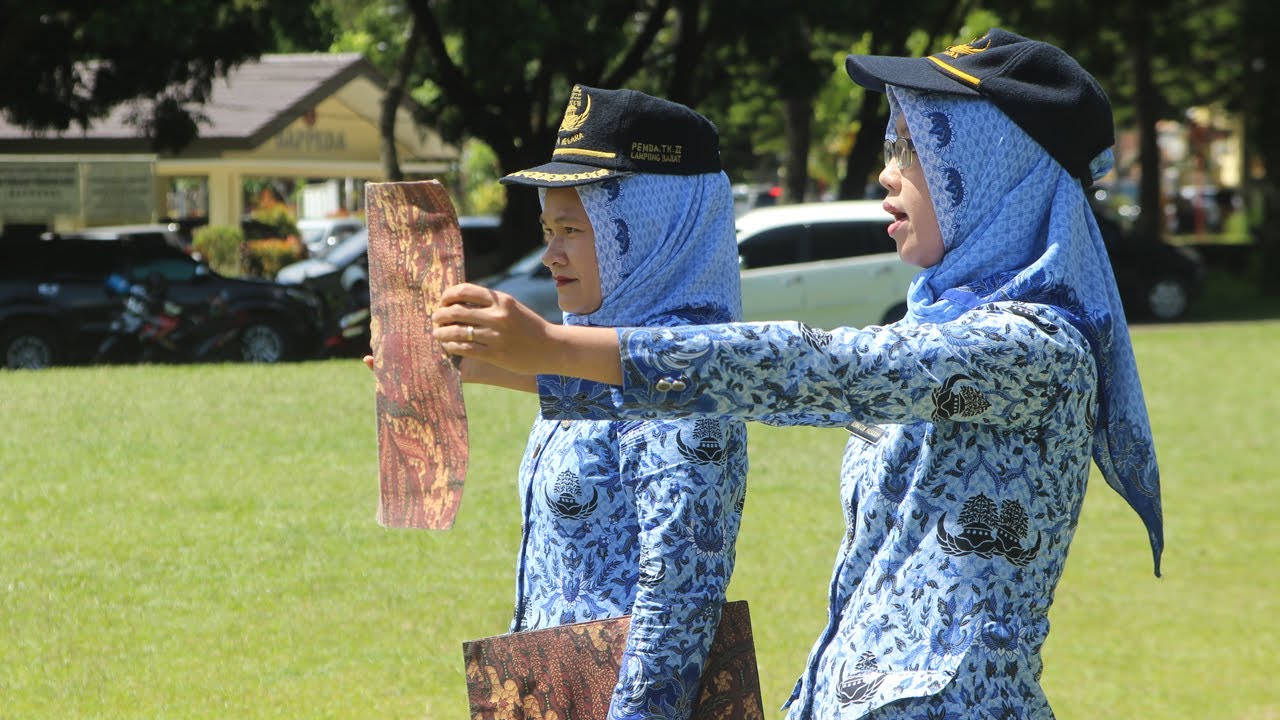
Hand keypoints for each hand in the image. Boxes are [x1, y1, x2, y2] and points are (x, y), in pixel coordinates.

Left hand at [430, 283, 555, 376]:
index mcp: (501, 300)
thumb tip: (458, 302)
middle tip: (436, 319)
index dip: (447, 296)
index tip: (443, 302)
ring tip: (437, 334)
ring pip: (457, 331)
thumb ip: (489, 303)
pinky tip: (448, 347)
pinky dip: (451, 347)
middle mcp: (497, 315)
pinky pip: (465, 349)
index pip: (464, 291)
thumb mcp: (511, 307)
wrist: (551, 347)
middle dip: (440, 315)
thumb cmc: (528, 327)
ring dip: (441, 333)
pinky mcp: (495, 354)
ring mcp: (496, 335)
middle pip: (456, 311)